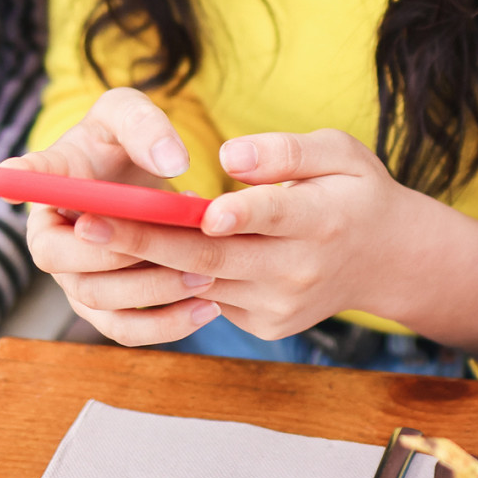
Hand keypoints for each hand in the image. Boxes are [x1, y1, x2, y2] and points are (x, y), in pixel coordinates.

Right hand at [0, 88, 220, 346]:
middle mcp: (52, 238)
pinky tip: (209, 308)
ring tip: (206, 278)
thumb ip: (145, 127)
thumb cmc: (125, 141)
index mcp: (50, 183)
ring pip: (101, 303)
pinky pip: (126, 328)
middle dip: (123, 257)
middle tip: (175, 247)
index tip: (9, 182)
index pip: (28, 181)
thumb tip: (172, 161)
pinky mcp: (104, 307)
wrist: (140, 182)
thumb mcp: (130, 114)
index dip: (18, 183)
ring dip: (153, 294)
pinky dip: (166, 325)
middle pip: (67, 263)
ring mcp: (74, 278)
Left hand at [108, 128, 421, 341]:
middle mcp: (300, 269)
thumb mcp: (340, 152)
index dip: (238, 213)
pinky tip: (139, 254)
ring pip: (203, 282)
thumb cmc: (355, 192)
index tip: (198, 209)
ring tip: (93, 235)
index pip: (273, 216)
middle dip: (147, 241)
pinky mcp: (266, 325)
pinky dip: (176, 279)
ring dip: (146, 262)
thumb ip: (286, 151)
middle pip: (214, 257)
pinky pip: (213, 298)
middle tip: (90, 223)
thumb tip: (229, 156)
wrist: (387, 260)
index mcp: (323, 219)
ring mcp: (281, 305)